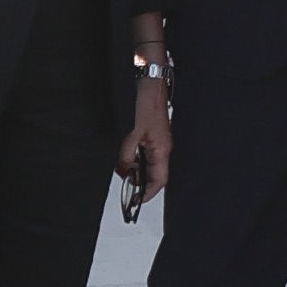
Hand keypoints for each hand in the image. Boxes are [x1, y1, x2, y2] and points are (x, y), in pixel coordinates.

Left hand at [119, 60, 172, 198]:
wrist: (152, 86)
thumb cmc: (148, 105)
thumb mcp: (134, 133)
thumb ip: (128, 154)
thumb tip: (123, 170)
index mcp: (162, 151)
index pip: (159, 181)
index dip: (148, 193)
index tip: (136, 200)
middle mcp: (162, 149)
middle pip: (154, 175)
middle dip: (140, 182)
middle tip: (126, 185)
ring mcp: (158, 143)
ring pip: (149, 165)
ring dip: (136, 170)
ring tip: (124, 169)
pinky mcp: (152, 136)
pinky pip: (145, 155)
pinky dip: (136, 159)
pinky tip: (127, 156)